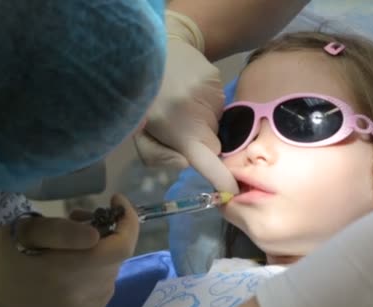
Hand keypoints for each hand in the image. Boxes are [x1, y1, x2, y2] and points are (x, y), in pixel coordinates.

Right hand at [0, 194, 138, 306]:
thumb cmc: (0, 255)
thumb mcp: (24, 230)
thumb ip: (61, 230)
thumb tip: (97, 234)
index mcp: (67, 272)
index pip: (121, 247)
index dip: (127, 221)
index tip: (116, 200)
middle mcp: (82, 296)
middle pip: (116, 257)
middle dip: (106, 232)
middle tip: (80, 218)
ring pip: (111, 273)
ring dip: (100, 254)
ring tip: (74, 243)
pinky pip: (102, 290)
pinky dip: (96, 273)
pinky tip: (73, 267)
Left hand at [133, 10, 238, 193]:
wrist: (152, 51)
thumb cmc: (142, 101)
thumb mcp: (140, 136)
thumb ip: (160, 157)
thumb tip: (187, 162)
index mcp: (180, 131)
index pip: (208, 162)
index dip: (221, 178)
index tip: (232, 189)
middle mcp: (201, 114)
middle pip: (214, 144)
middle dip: (202, 143)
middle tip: (179, 128)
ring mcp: (212, 95)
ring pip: (216, 123)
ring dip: (202, 121)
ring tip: (181, 104)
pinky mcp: (217, 80)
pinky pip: (217, 104)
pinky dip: (205, 104)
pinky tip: (188, 90)